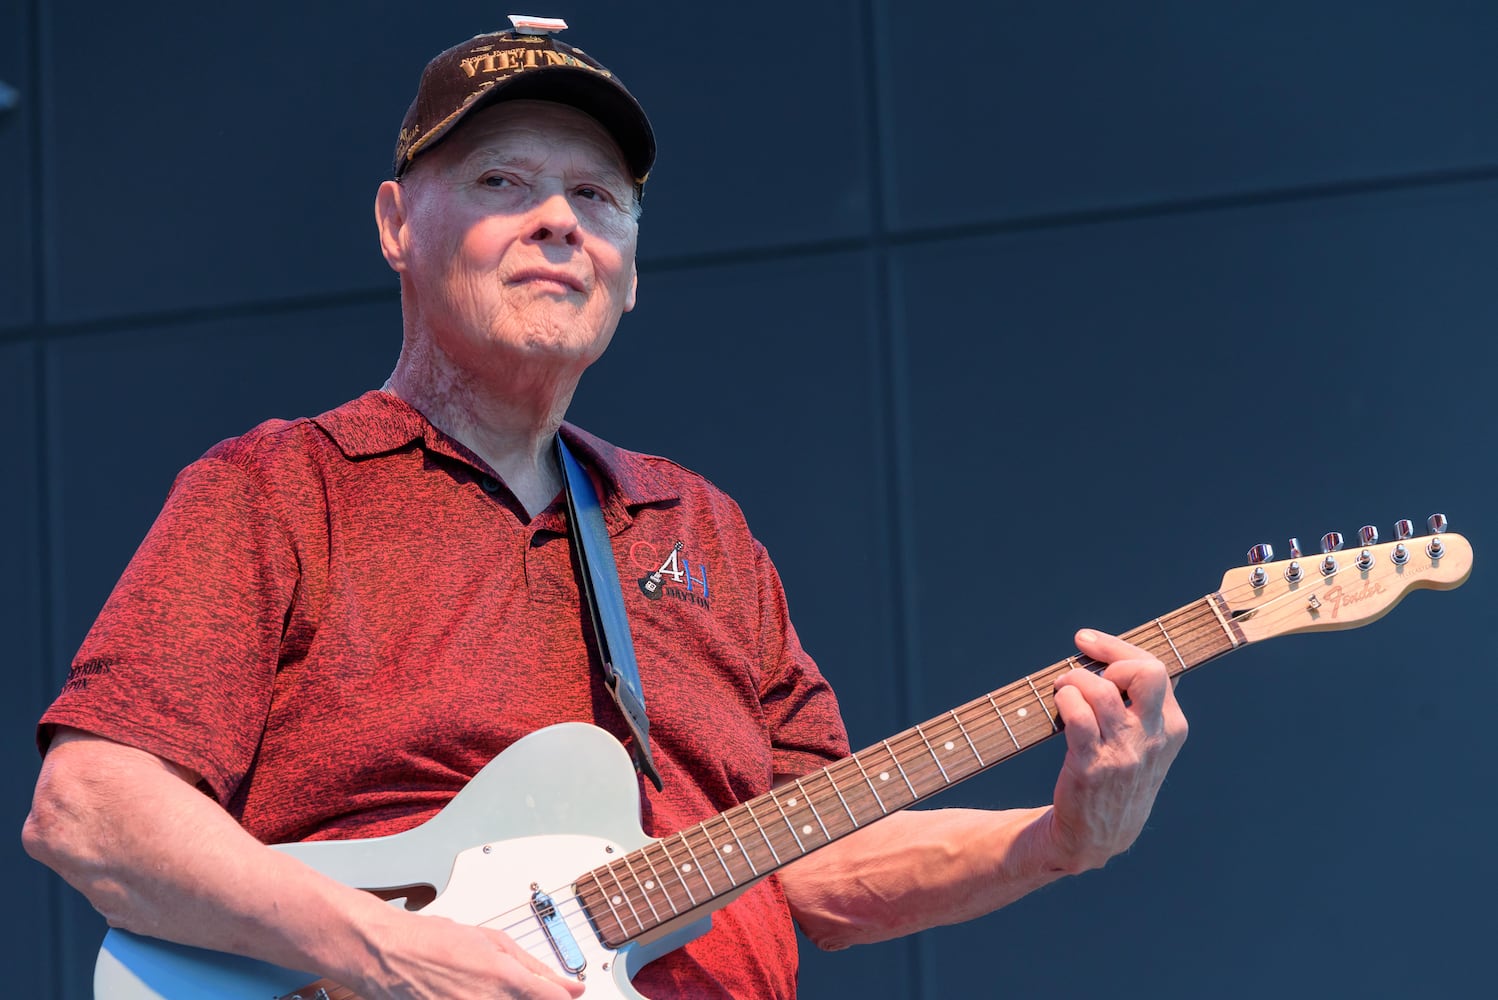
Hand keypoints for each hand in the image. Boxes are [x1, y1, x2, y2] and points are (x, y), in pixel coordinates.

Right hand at [352, 910, 585, 999]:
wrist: (388, 954)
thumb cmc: (435, 940)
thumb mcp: (494, 941)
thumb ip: (537, 968)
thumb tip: (571, 987)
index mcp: (505, 979)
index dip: (564, 998)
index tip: (570, 996)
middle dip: (535, 999)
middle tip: (522, 990)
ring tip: (491, 988)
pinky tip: (476, 994)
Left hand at [1044, 628, 1187, 873]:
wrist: (1096, 837)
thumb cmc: (1116, 778)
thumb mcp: (1146, 746)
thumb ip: (1142, 708)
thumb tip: (1113, 657)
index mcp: (1172, 729)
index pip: (1156, 669)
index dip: (1117, 648)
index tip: (1087, 640)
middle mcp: (1152, 739)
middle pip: (1145, 672)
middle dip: (1110, 658)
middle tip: (1085, 672)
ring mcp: (1123, 753)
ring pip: (1102, 689)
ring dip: (1073, 679)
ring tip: (1063, 689)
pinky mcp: (1091, 766)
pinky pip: (1077, 715)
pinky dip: (1064, 699)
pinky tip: (1059, 703)